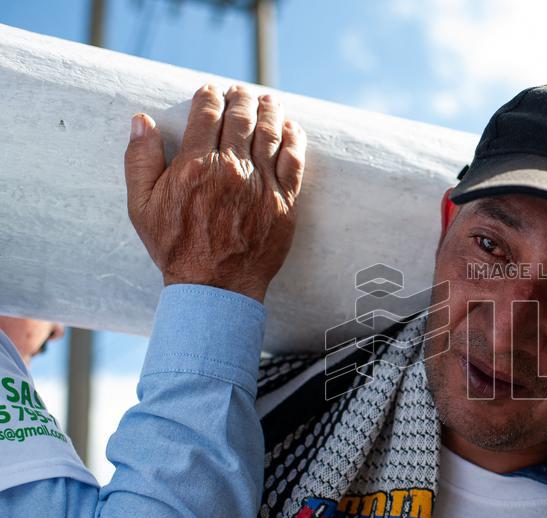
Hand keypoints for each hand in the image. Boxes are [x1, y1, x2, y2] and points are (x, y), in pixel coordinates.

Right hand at [123, 84, 306, 301]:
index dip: (209, 96)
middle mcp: (231, 169)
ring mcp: (261, 184)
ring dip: (269, 110)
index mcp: (195, 165)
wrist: (216, 286)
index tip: (210, 90)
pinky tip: (291, 128)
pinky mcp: (284, 201)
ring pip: (270, 133)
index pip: (206, 114)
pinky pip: (294, 161)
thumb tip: (141, 121)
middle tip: (241, 91)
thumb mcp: (142, 206)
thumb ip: (140, 161)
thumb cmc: (175, 248)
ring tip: (268, 100)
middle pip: (241, 118)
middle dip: (240, 98)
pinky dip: (294, 139)